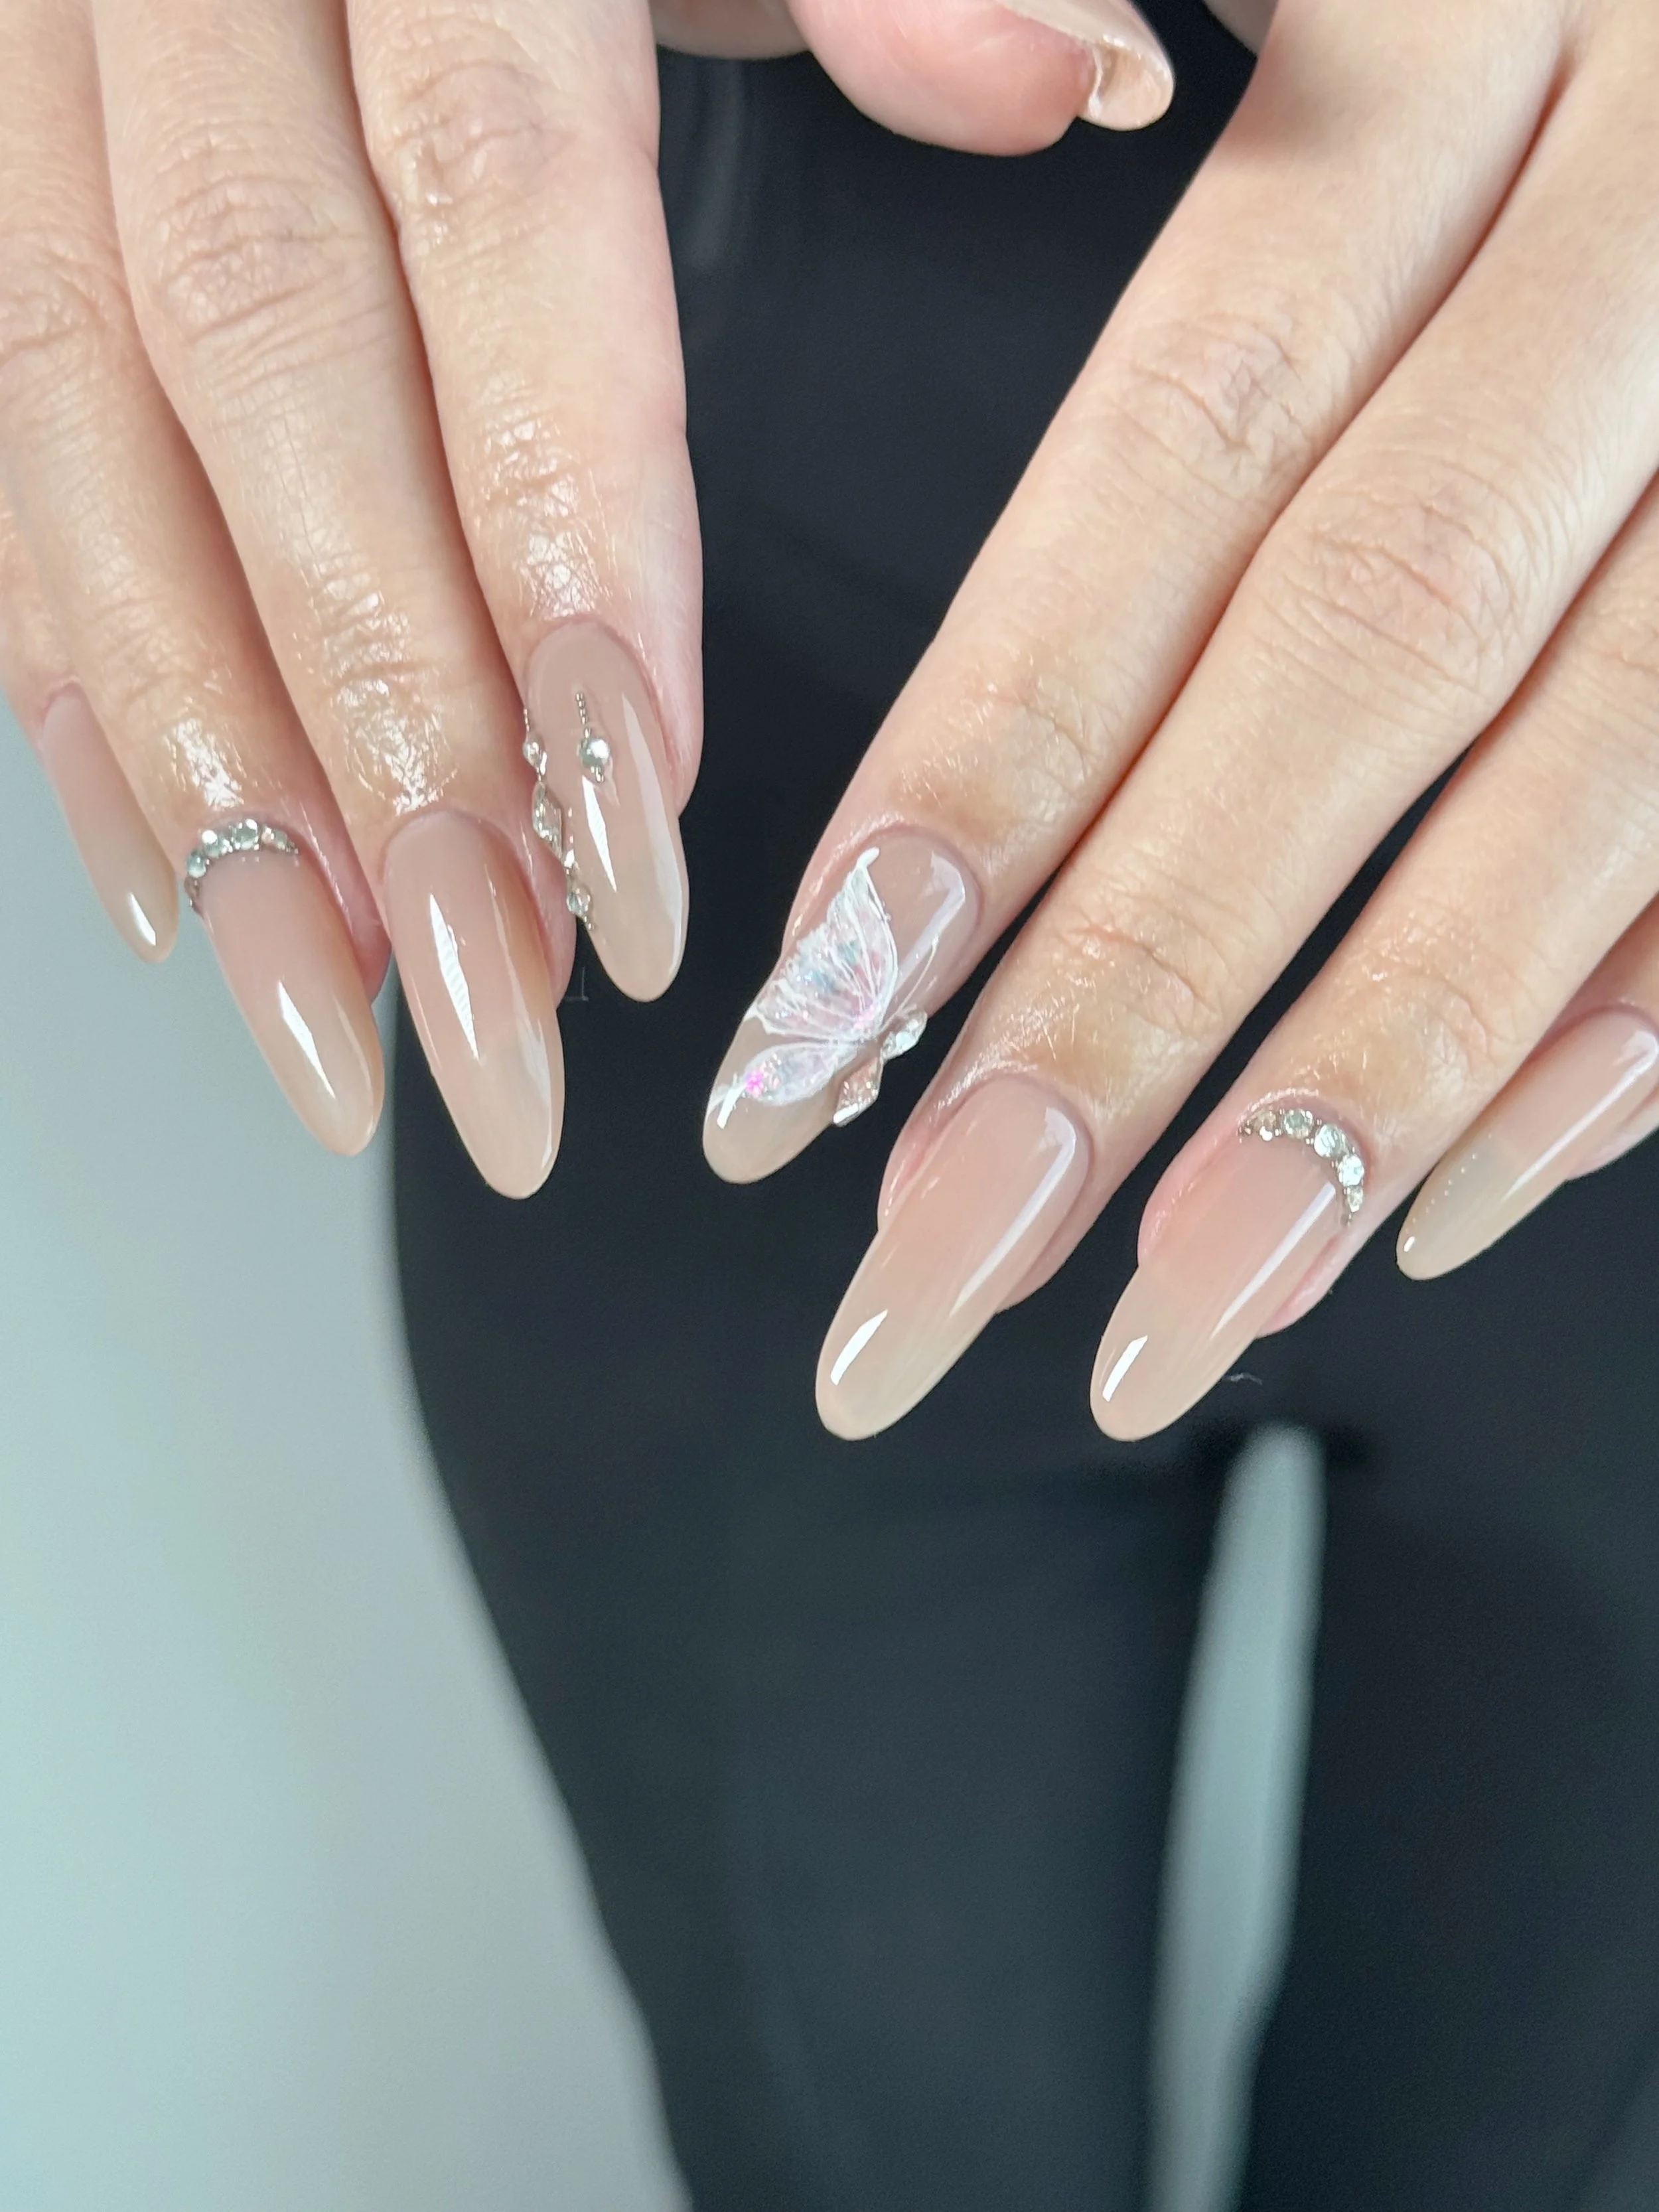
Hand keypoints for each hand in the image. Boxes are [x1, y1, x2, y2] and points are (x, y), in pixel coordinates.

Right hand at [0, 0, 1191, 1193]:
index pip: (497, 210)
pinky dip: (74, 682)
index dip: (560, 527)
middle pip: (269, 373)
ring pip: (86, 449)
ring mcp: (44, 90)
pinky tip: (168, 879)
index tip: (646, 808)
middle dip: (388, 723)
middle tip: (503, 994)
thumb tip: (1080, 65)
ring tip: (343, 1013)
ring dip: (214, 768)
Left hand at [702, 0, 1658, 1438]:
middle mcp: (1655, 214)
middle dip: (1143, 994)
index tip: (809, 1031)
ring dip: (1377, 1073)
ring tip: (1176, 1317)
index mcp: (1460, 23)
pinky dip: (1631, 1020)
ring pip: (1596, 768)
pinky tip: (1448, 1195)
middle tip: (938, 1265)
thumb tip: (1020, 314)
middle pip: (1365, 653)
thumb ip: (1143, 113)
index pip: (1178, 455)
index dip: (987, 762)